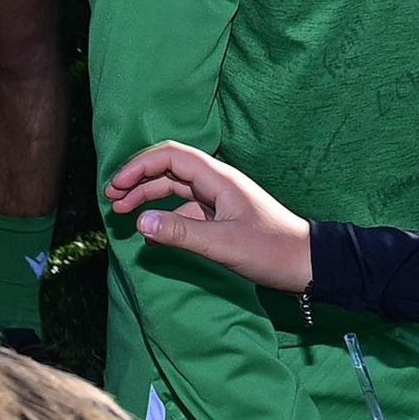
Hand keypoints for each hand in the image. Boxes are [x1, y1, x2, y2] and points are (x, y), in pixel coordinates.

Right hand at [104, 140, 310, 291]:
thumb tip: (140, 221)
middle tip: (111, 198)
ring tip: (123, 211)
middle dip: (138, 180)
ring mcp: (219, 199)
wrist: (306, 263)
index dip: (139, 166)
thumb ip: (180, 232)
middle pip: (169, 169)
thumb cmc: (271, 249)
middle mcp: (216, 182)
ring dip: (149, 196)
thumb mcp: (222, 243)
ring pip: (175, 189)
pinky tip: (152, 230)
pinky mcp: (221, 217)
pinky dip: (165, 215)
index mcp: (218, 178)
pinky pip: (186, 209)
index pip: (171, 156)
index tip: (116, 186)